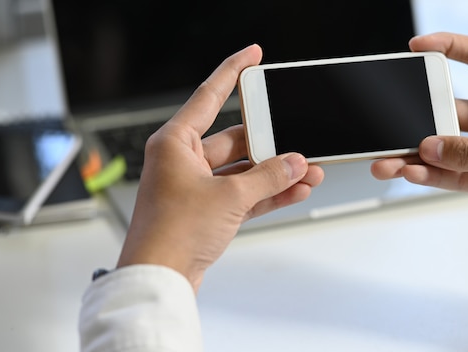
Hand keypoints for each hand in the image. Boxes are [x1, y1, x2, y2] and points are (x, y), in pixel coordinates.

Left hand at [116, 44, 323, 290]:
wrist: (159, 280)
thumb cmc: (171, 234)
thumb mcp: (229, 197)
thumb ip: (267, 177)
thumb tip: (295, 164)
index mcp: (175, 143)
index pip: (209, 96)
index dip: (233, 72)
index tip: (252, 56)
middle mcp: (183, 161)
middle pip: (235, 140)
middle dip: (270, 144)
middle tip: (299, 143)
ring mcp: (195, 187)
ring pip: (242, 170)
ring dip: (274, 173)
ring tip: (308, 172)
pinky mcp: (206, 210)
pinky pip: (242, 194)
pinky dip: (266, 194)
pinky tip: (294, 191)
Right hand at [371, 32, 467, 239]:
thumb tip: (430, 148)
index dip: (450, 46)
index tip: (419, 47)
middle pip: (448, 110)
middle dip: (418, 120)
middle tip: (394, 128)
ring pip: (443, 147)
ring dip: (416, 154)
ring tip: (390, 161)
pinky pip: (449, 172)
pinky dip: (429, 174)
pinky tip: (411, 173)